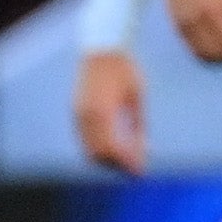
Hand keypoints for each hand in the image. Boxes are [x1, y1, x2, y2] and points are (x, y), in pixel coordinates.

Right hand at [74, 49, 146, 173]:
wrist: (102, 49)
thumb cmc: (125, 71)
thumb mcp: (137, 98)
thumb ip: (139, 125)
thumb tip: (146, 150)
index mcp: (102, 111)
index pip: (112, 149)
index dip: (126, 163)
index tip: (141, 171)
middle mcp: (86, 115)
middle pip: (99, 154)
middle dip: (118, 165)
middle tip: (137, 169)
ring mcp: (78, 114)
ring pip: (89, 150)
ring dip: (108, 159)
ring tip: (129, 160)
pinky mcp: (76, 112)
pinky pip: (85, 140)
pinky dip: (99, 149)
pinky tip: (116, 148)